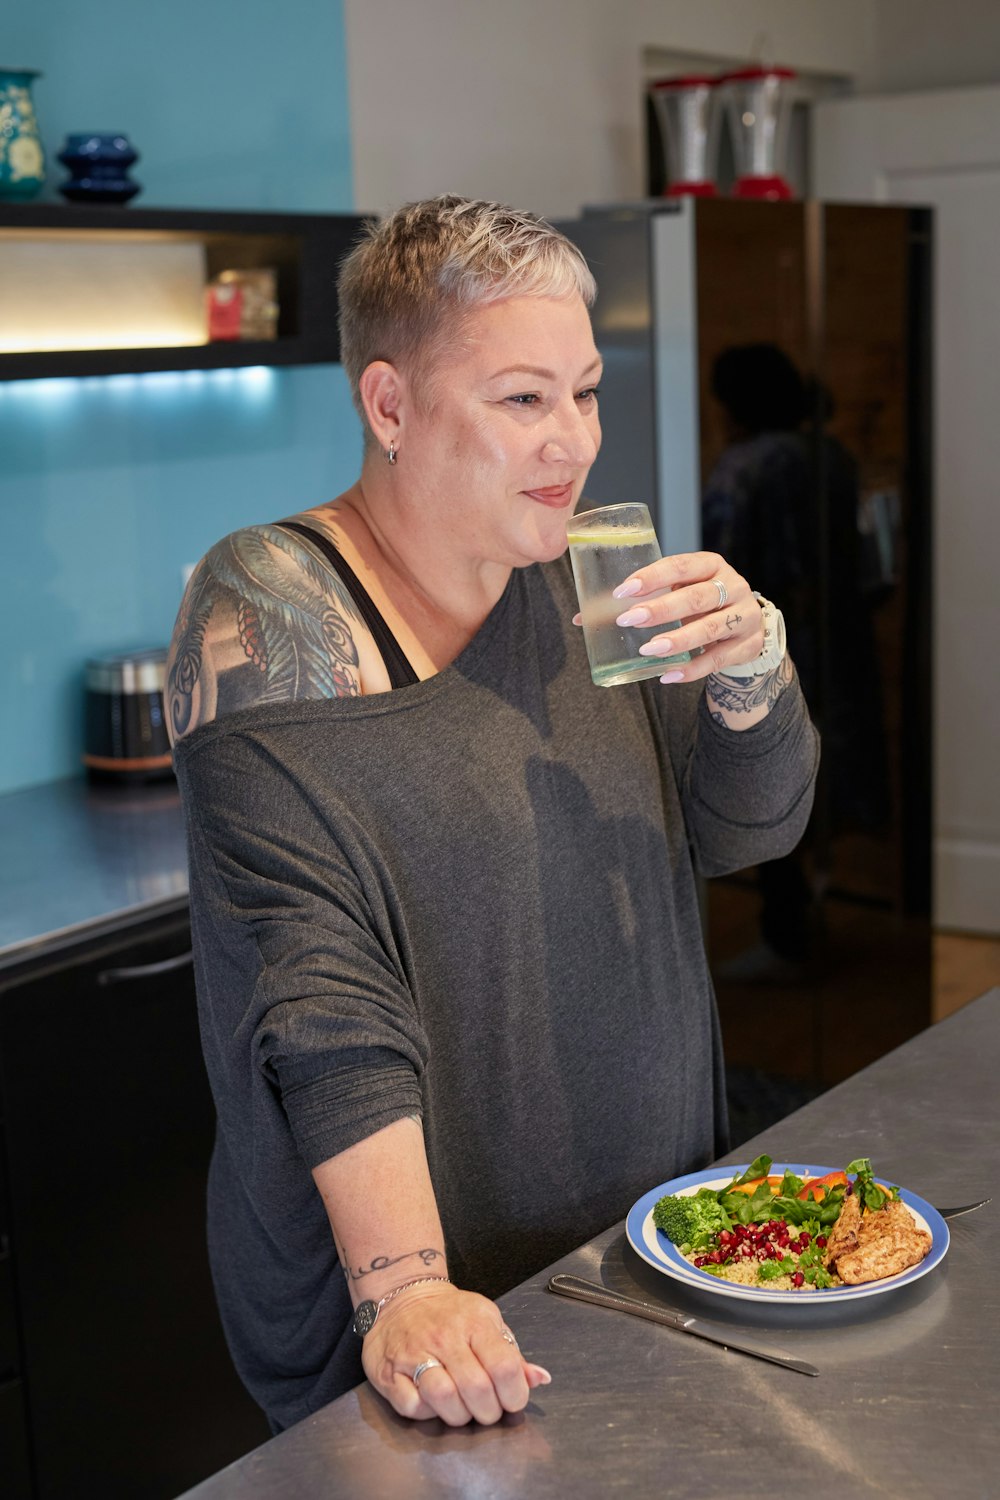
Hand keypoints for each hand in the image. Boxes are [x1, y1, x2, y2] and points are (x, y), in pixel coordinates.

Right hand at [361, 1281, 551, 1425]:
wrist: (404, 1296)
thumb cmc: (451, 1315)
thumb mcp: (486, 1322)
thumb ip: (512, 1353)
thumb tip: (540, 1378)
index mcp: (475, 1322)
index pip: (504, 1365)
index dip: (515, 1393)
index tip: (512, 1399)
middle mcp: (445, 1336)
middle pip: (476, 1388)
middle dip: (488, 1411)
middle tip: (487, 1409)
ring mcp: (414, 1353)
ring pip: (444, 1397)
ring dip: (459, 1415)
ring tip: (462, 1409)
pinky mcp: (389, 1371)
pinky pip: (412, 1405)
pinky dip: (426, 1413)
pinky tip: (433, 1403)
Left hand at [611, 550, 763, 682]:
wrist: (744, 628)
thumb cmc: (700, 606)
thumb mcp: (677, 594)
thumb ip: (638, 602)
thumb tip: (581, 618)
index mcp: (711, 565)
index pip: (681, 565)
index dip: (652, 576)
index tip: (623, 591)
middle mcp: (733, 586)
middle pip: (697, 597)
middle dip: (661, 610)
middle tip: (629, 621)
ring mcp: (745, 616)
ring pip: (710, 628)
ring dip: (677, 640)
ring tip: (648, 650)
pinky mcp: (748, 645)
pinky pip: (717, 660)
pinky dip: (691, 669)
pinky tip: (667, 674)